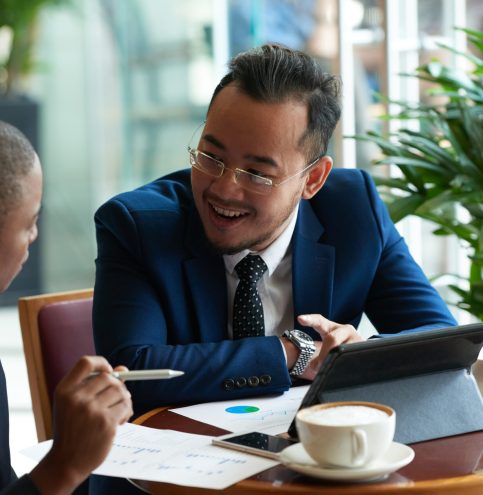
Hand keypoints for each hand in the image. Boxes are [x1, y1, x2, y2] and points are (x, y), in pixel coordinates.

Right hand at [30, 356, 132, 494]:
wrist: (65, 462)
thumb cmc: (72, 430)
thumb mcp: (73, 404)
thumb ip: (94, 385)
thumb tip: (123, 369)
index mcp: (64, 390)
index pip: (86, 362)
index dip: (101, 363)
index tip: (108, 371)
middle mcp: (76, 398)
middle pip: (108, 377)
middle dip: (116, 386)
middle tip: (116, 398)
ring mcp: (92, 410)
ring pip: (120, 391)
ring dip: (124, 399)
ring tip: (117, 411)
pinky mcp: (106, 422)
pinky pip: (125, 406)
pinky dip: (126, 412)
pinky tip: (119, 421)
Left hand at [297, 314, 362, 380]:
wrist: (365, 351)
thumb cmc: (342, 347)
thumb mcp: (330, 346)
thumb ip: (320, 353)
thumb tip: (314, 367)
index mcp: (333, 328)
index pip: (320, 321)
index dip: (310, 319)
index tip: (300, 319)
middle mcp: (346, 330)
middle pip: (332, 339)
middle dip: (324, 354)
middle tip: (318, 366)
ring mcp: (358, 338)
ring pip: (343, 350)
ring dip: (335, 362)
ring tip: (333, 370)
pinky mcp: (366, 348)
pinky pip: (354, 358)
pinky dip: (346, 366)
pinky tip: (345, 369)